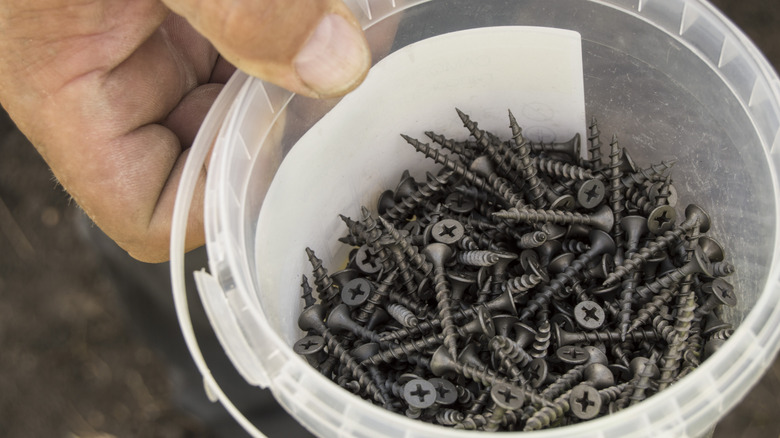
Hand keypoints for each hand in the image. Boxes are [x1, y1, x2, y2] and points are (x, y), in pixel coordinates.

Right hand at [0, 0, 370, 261]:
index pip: (150, 211)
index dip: (223, 202)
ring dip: (305, 73)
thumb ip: (236, 7)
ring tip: (356, 30)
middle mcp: (118, 83)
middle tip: (348, 83)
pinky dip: (304, 28)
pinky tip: (347, 10)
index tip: (291, 152)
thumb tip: (334, 66)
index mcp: (72, 96)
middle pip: (217, 155)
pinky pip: (257, 43)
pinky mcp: (194, 14)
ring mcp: (160, 47)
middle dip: (284, 125)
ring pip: (246, 99)